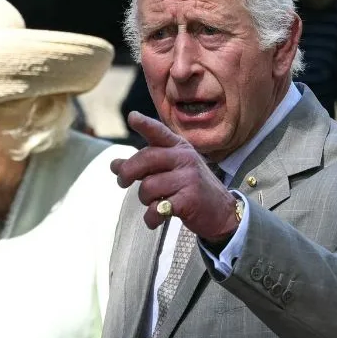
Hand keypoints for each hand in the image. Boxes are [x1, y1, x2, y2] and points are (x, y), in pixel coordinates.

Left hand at [111, 112, 240, 238]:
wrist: (222, 213)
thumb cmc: (191, 189)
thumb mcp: (171, 171)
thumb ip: (145, 166)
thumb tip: (114, 164)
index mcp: (180, 148)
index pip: (159, 133)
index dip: (145, 124)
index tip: (132, 117)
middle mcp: (185, 158)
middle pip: (145, 159)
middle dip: (127, 172)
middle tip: (121, 182)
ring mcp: (189, 178)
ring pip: (148, 186)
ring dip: (144, 199)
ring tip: (153, 203)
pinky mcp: (189, 199)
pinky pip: (157, 208)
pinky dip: (151, 217)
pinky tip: (155, 220)